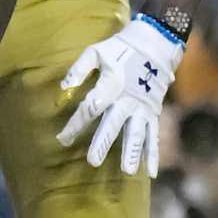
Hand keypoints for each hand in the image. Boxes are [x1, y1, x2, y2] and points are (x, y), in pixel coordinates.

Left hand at [58, 17, 184, 176]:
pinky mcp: (153, 113)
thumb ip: (78, 70)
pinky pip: (154, 136)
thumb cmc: (119, 49)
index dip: (75, 123)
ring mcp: (143, 108)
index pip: (90, 107)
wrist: (154, 45)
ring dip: (131, 153)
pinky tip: (150, 173)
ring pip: (137, 134)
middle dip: (102, 143)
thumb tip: (62, 88)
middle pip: (113, 124)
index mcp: (111, 84)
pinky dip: (152, 154)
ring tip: (126, 171)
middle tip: (92, 161)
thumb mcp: (95, 52)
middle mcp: (128, 99)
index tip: (62, 138)